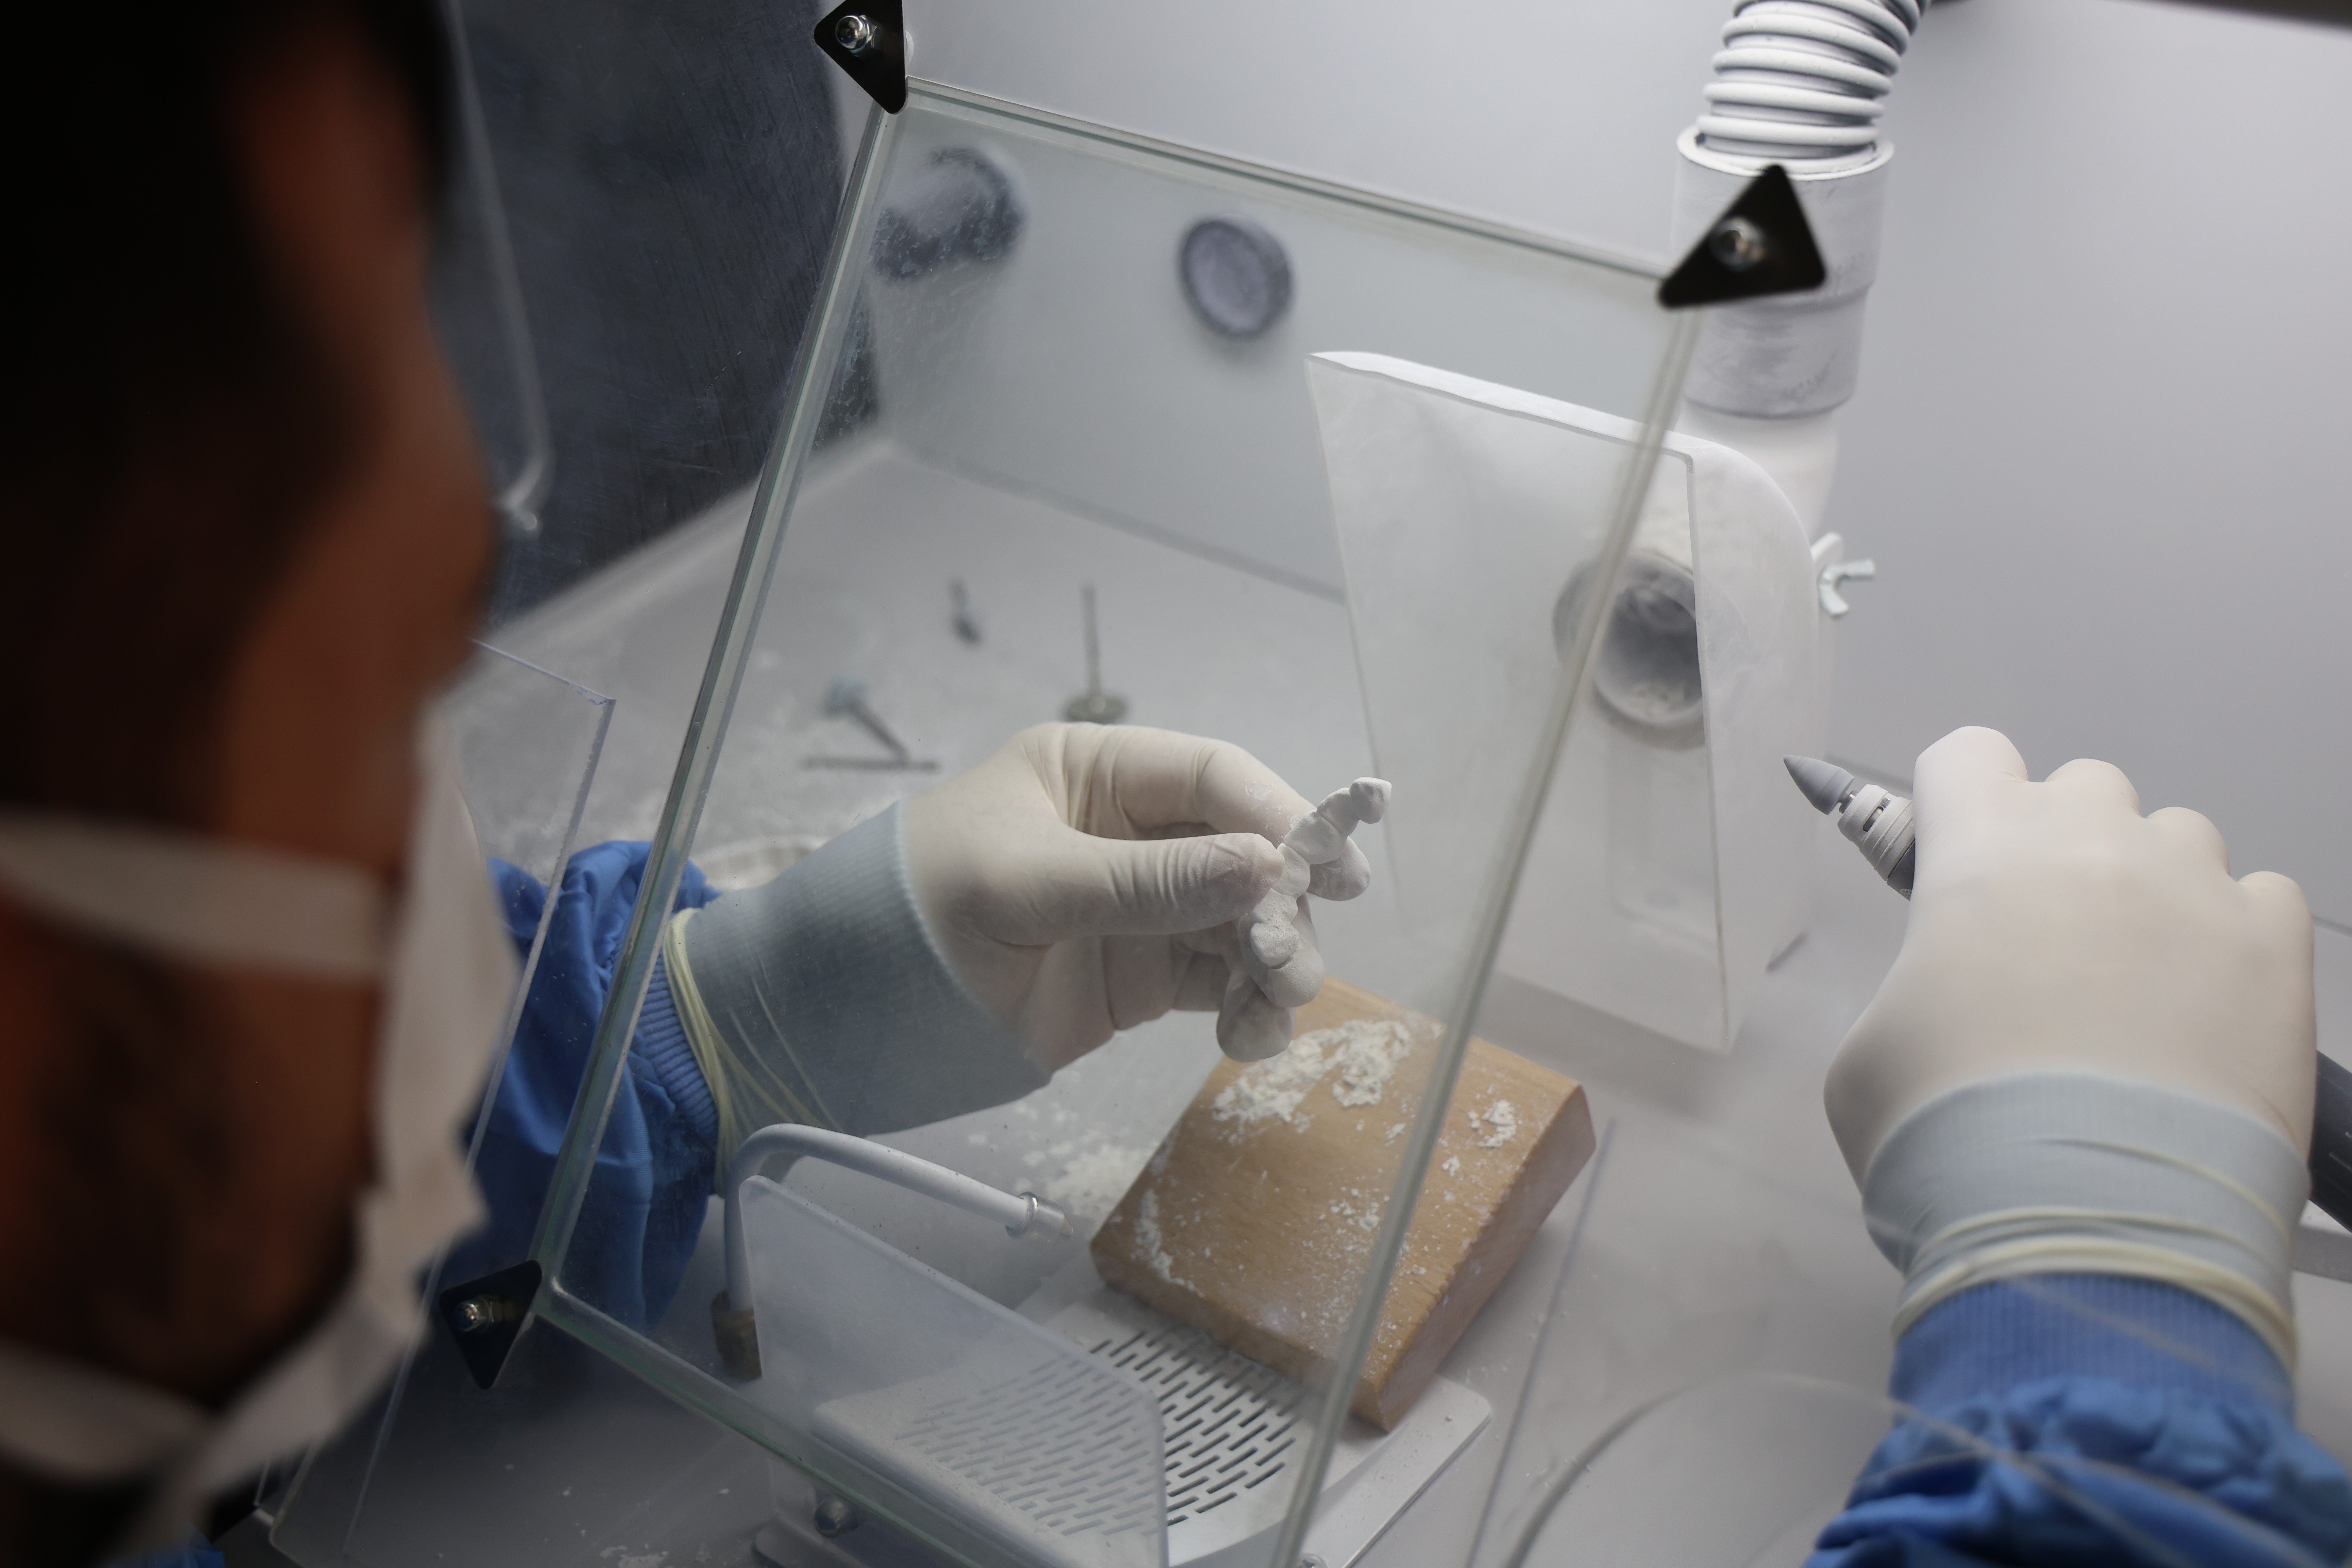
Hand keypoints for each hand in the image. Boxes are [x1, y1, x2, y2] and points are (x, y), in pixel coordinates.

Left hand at [903, 724, 1371, 1070]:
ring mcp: (1142, 908)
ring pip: (1244, 924)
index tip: (1327, 869)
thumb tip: (1263, 868)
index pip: (1211, 778)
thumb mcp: (1027, 882)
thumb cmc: (916, 911)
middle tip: (1293, 960)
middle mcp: (1131, 832)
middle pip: (1245, 854)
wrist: (849, 1009)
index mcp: (1096, 773)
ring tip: (1272, 1007)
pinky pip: (1218, 983)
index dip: (1277, 815)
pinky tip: (1246, 1036)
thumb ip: (1144, 882)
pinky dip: (1247, 1008)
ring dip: (1274, 964)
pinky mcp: (1141, 977)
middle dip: (1283, 906)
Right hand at [1825, 726, 2314, 1177]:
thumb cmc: (1947, 1135)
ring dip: (2151, 890)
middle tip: (2048, 947)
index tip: (1959, 868)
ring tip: (2140, 991)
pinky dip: (2233, 939)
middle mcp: (2093, 842)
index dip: (1959, 808)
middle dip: (2062, 849)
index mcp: (1980, 850)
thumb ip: (1913, 985)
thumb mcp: (1869, 1054)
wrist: (2091, 1224)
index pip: (1968, 755)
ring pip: (2178, 838)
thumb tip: (1953, 995)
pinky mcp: (2274, 950)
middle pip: (2081, 789)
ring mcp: (2195, 887)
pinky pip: (2259, 901)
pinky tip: (2208, 1012)